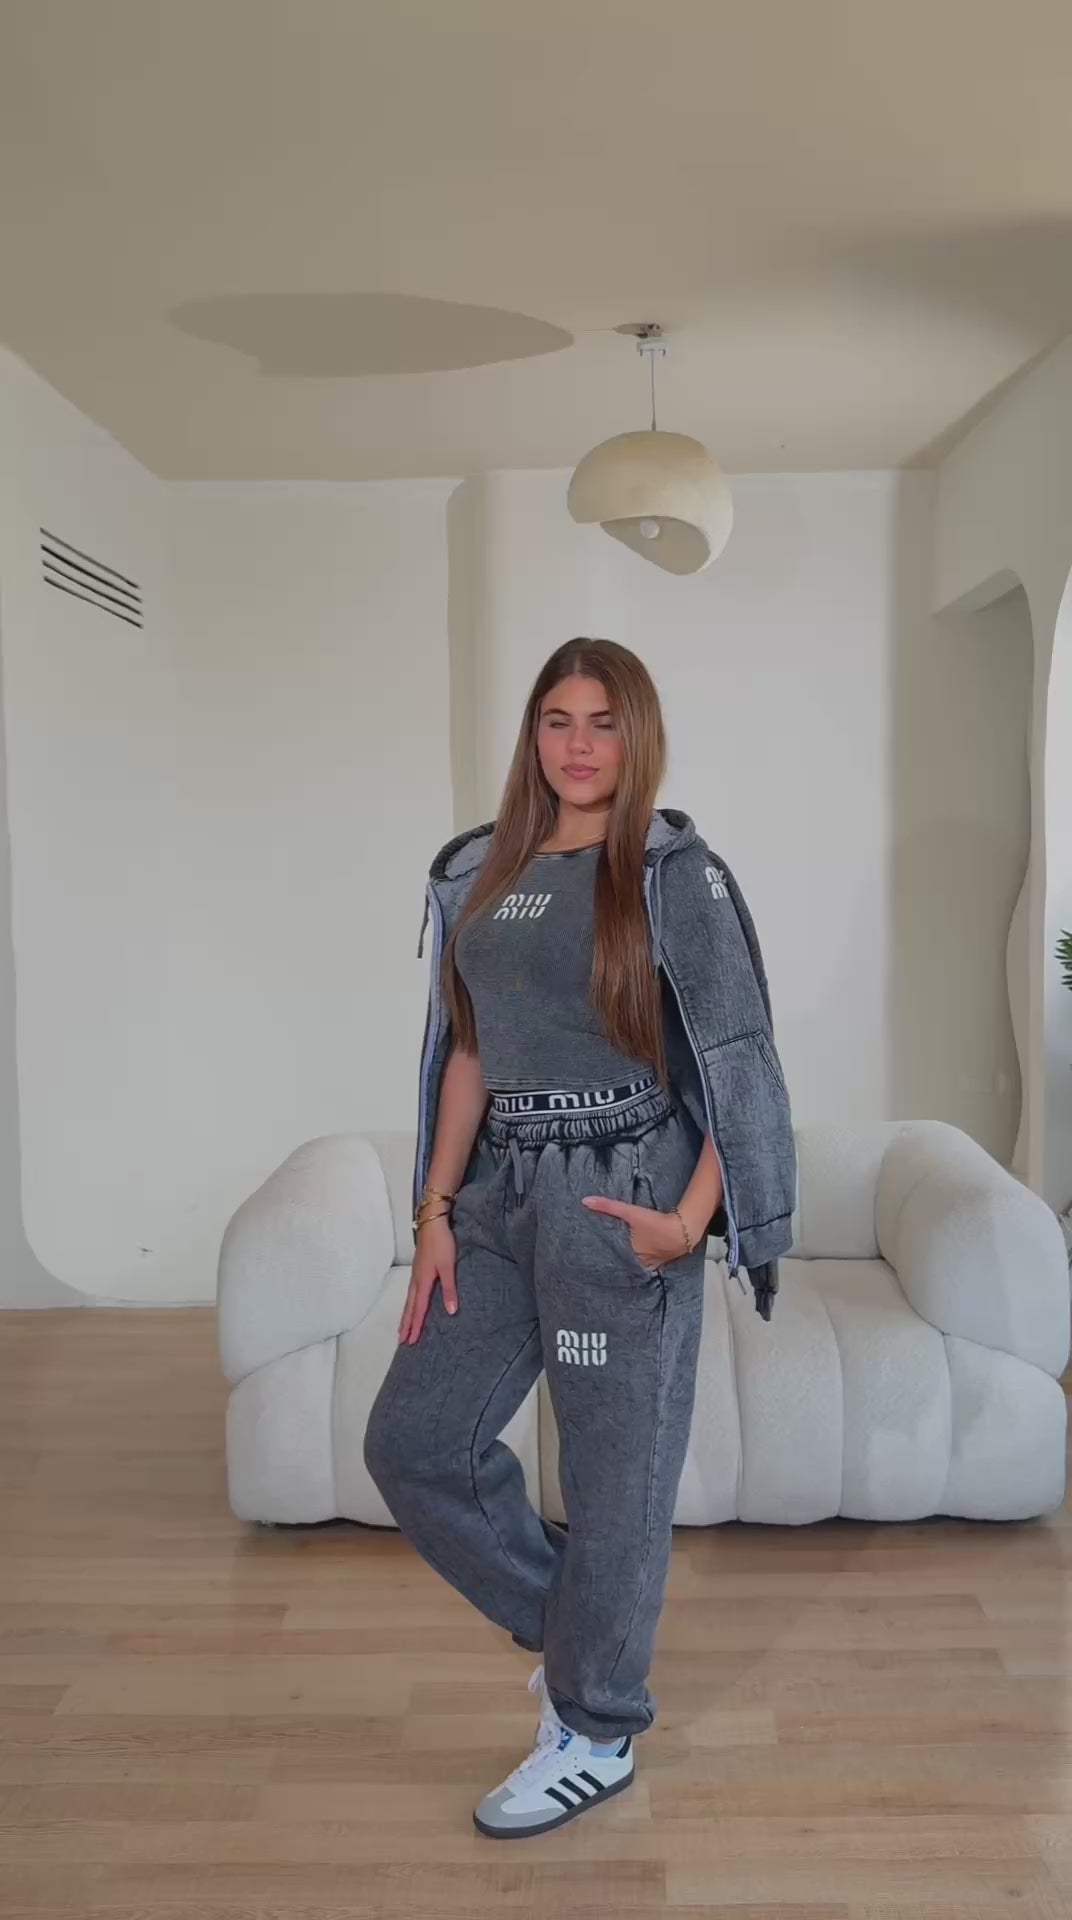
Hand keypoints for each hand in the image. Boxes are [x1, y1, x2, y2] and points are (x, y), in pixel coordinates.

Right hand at [400, 1215, 457, 1343]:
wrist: (432, 1223)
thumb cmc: (442, 1243)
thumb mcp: (448, 1267)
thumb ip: (450, 1289)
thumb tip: (451, 1312)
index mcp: (423, 1282)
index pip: (419, 1309)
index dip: (415, 1325)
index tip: (411, 1341)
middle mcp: (416, 1280)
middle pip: (409, 1307)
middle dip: (406, 1324)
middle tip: (401, 1340)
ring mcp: (415, 1274)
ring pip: (408, 1300)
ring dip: (405, 1315)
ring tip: (402, 1327)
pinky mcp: (418, 1268)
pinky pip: (410, 1292)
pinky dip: (409, 1303)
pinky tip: (411, 1303)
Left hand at [581, 1195, 689, 1271]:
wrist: (684, 1229)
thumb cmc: (656, 1224)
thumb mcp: (630, 1213)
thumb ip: (608, 1206)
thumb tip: (585, 1201)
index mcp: (630, 1255)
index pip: (613, 1261)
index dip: (606, 1261)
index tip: (595, 1260)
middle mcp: (641, 1263)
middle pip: (626, 1264)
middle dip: (618, 1262)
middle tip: (605, 1260)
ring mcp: (654, 1263)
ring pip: (639, 1266)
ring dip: (633, 1263)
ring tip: (624, 1260)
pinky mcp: (665, 1260)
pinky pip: (652, 1264)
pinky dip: (647, 1262)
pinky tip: (646, 1258)